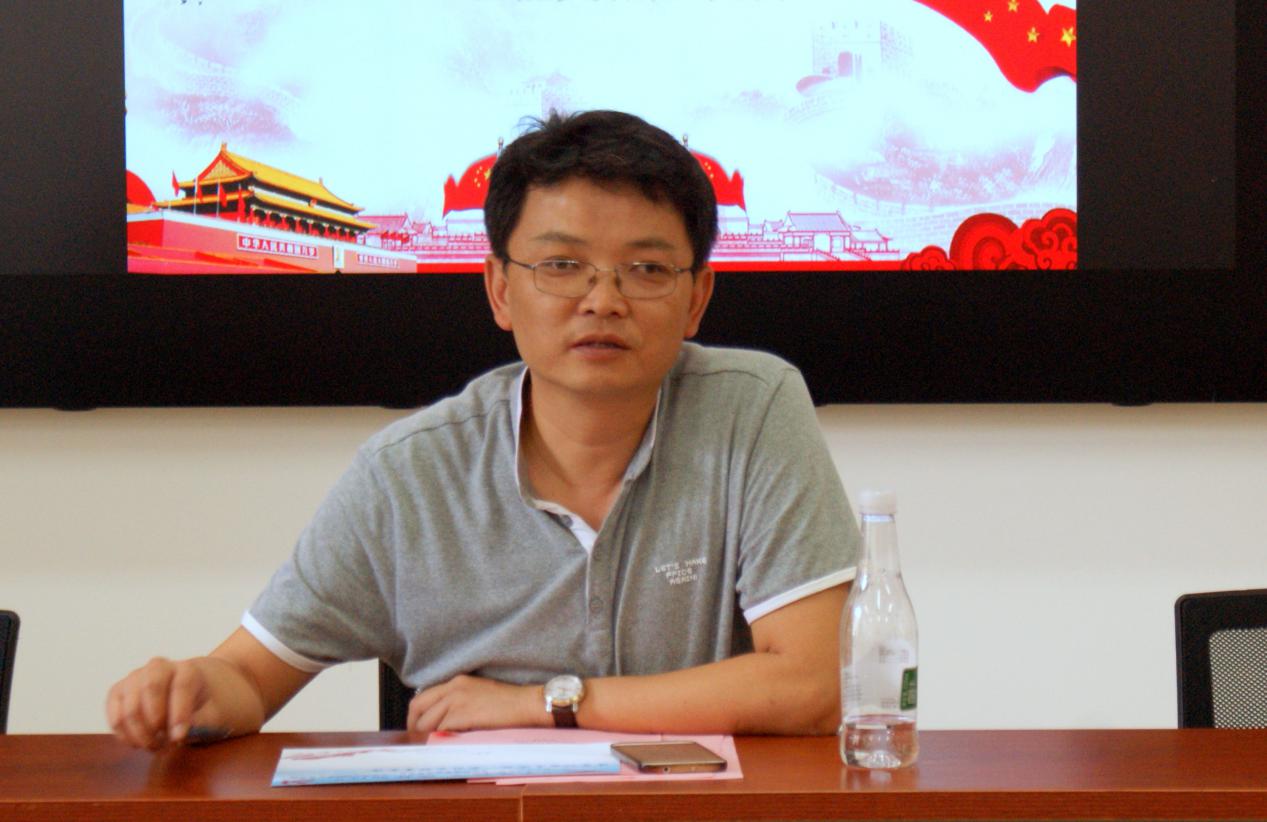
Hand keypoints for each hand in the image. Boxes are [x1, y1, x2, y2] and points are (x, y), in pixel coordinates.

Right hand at [105, 657, 226, 749]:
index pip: (181, 686)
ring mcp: (136, 677)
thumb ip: (201, 722)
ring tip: (154, 747)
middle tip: (164, 745)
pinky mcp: (120, 691)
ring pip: (129, 705)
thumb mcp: (217, 712)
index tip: (179, 738)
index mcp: (188, 668)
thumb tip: (177, 734)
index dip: (179, 714)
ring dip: (138, 733)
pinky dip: (123, 733)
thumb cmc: (210, 702)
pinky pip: (114, 713)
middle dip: (154, 722)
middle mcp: (159, 667)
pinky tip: (137, 744)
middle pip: (150, 688)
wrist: (198, 688)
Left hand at [407, 674, 547, 733]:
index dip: (415, 716)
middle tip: (418, 741)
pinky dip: (439, 739)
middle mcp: (453, 688)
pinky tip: (445, 746)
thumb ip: (458, 702)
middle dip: (414, 727)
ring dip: (426, 736)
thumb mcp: (477, 694)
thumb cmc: (507, 703)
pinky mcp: (463, 714)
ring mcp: (457, 700)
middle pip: (418, 707)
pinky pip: (440, 729)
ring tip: (432, 747)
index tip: (417, 729)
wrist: (526, 704)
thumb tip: (440, 721)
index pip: (422, 697)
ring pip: (426, 722)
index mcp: (456, 682)